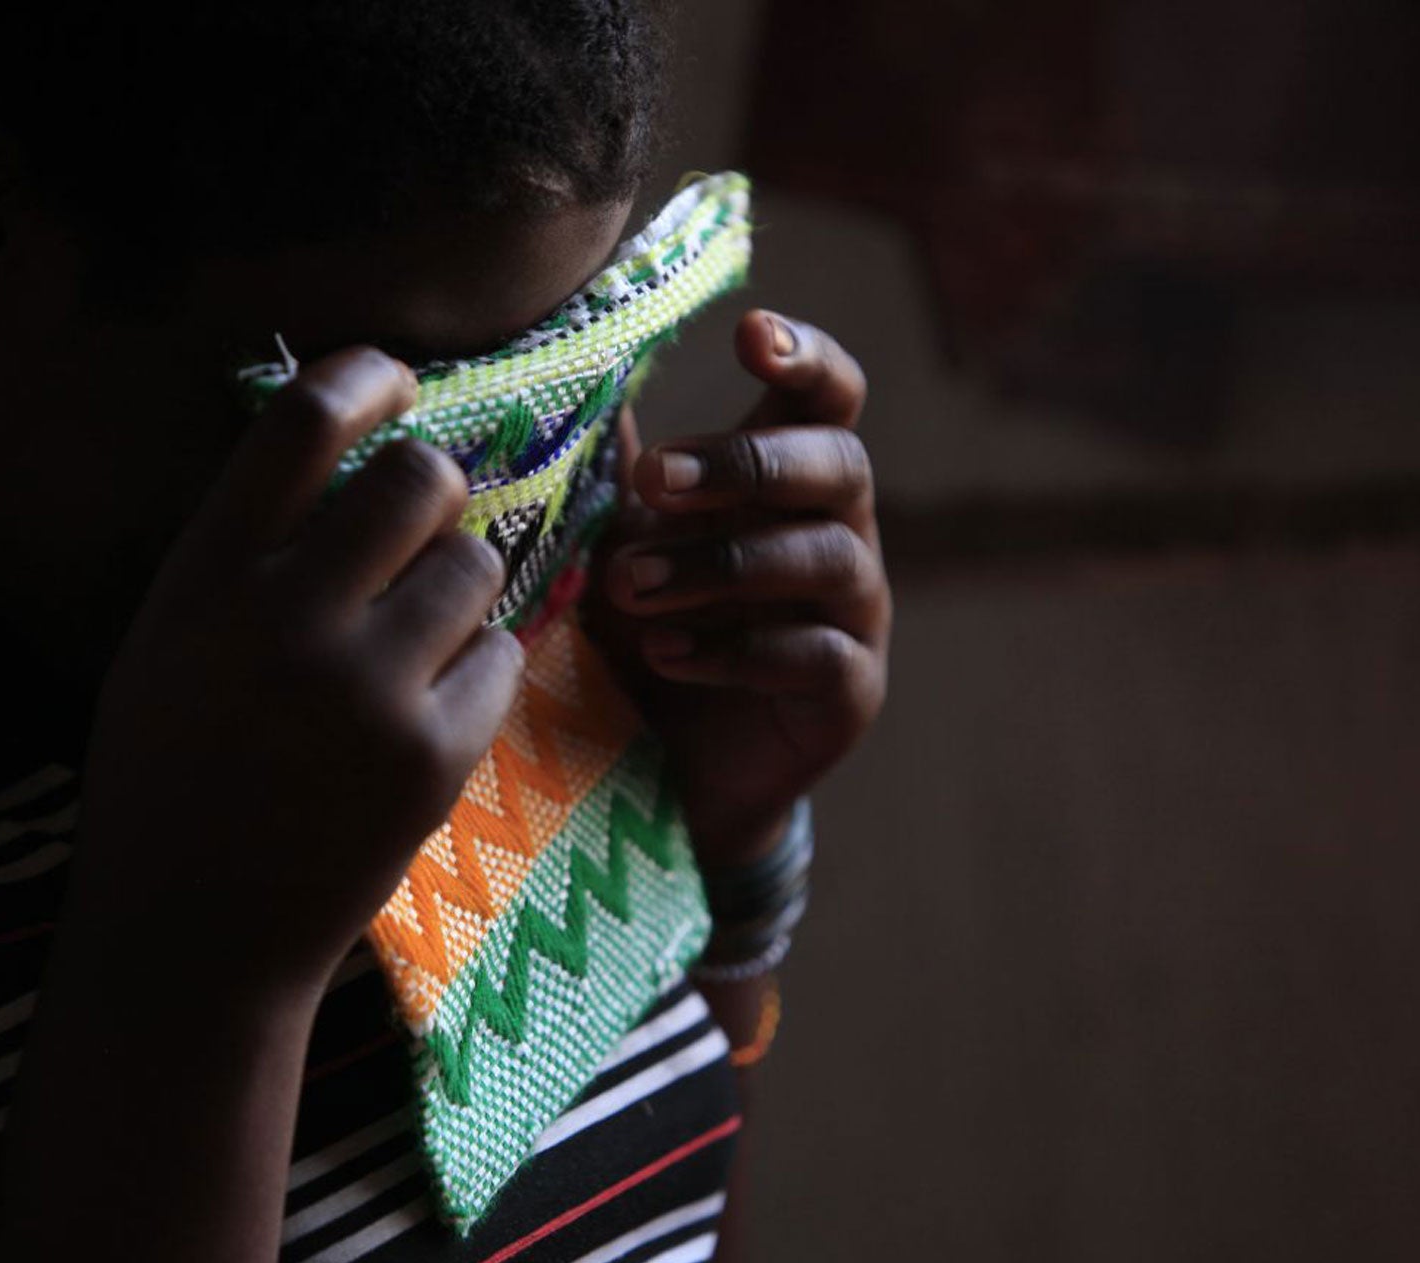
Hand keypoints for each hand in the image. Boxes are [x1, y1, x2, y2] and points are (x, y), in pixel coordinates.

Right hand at [72, 346, 524, 995]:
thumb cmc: (167, 781)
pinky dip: (475, 673)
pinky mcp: (435, 757)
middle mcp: (288, 619)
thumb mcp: (166, 643)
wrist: (193, 938)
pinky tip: (423, 713)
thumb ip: (244, 549)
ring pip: (476, 565)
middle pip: (421, 477)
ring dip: (456, 586)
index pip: (304, 422)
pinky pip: (501, 657)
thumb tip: (348, 447)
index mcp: (206, 579)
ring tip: (410, 643)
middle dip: (433, 490)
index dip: (368, 375)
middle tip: (416, 532)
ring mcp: (369, 691)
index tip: (398, 381)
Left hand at [589, 310, 889, 867]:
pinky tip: (667, 655)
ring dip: (725, 564)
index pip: (830, 396)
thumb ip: (616, 473)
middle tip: (654, 486)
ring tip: (632, 588)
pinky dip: (739, 653)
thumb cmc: (651, 632)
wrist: (674, 770)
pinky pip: (819, 656)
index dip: (807, 356)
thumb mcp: (623, 542)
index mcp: (791, 481)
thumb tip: (565, 380)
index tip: (751, 334)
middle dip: (745, 465)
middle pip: (840, 462)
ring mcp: (855, 615)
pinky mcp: (850, 693)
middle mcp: (839, 533)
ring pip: (828, 557)